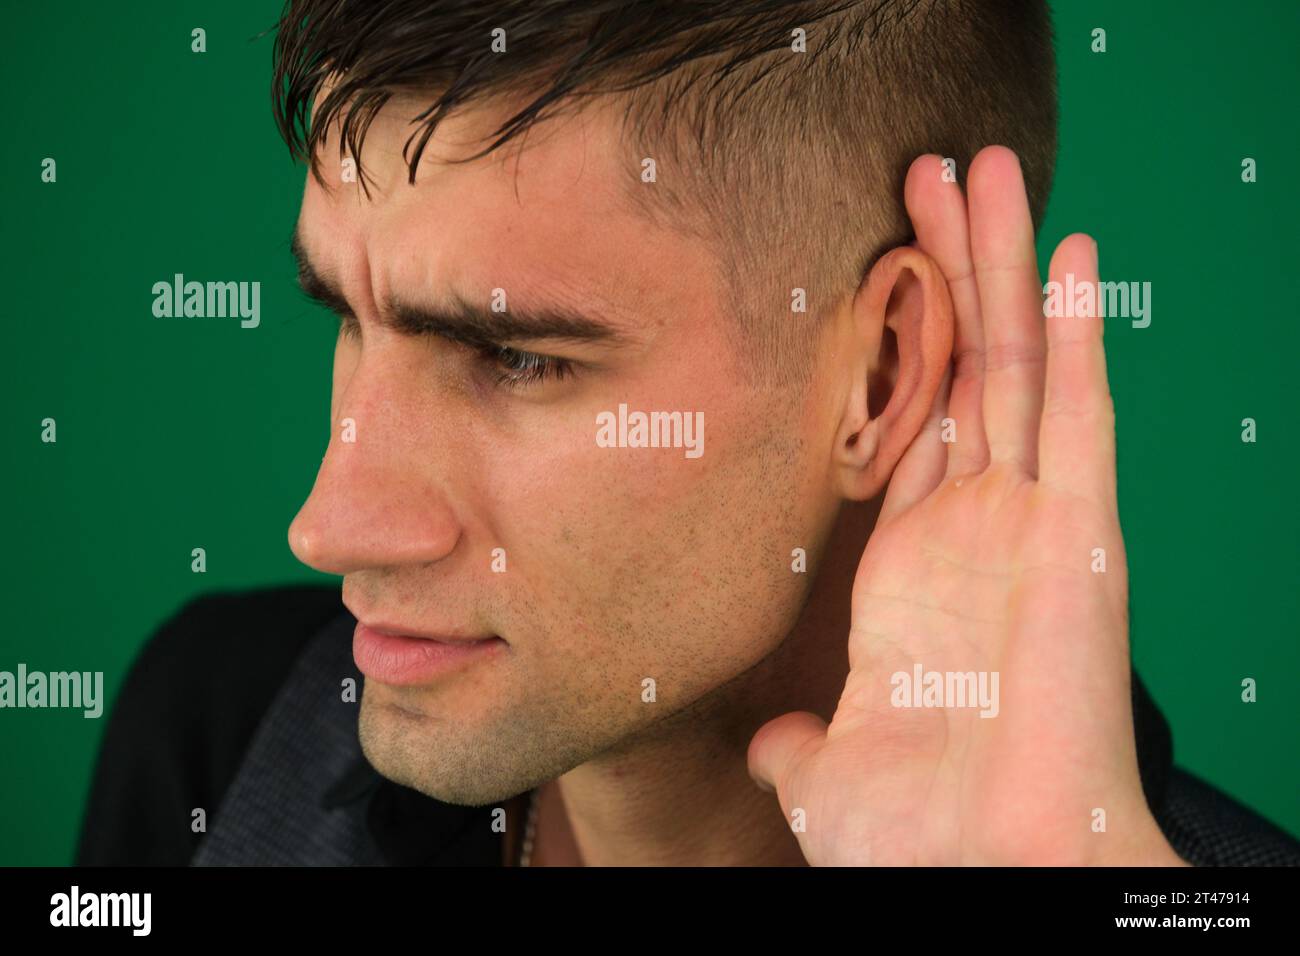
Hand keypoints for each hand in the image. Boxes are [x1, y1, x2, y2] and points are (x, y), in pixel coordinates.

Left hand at [747, 146, 1184, 865]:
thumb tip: (769, 747)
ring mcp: (1031, 524)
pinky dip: (1081, 332)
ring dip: (1003, 265)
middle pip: (964, 369)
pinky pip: (1080, 415)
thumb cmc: (920, 837)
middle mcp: (976, 530)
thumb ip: (805, 741)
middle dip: (948, 269)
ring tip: (988, 170)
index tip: (877, 264)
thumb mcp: (835, 768)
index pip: (910, 423)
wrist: (984, 879)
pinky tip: (1069, 251)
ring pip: (1018, 364)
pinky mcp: (1081, 536)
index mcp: (913, 571)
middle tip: (929, 173)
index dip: (898, 343)